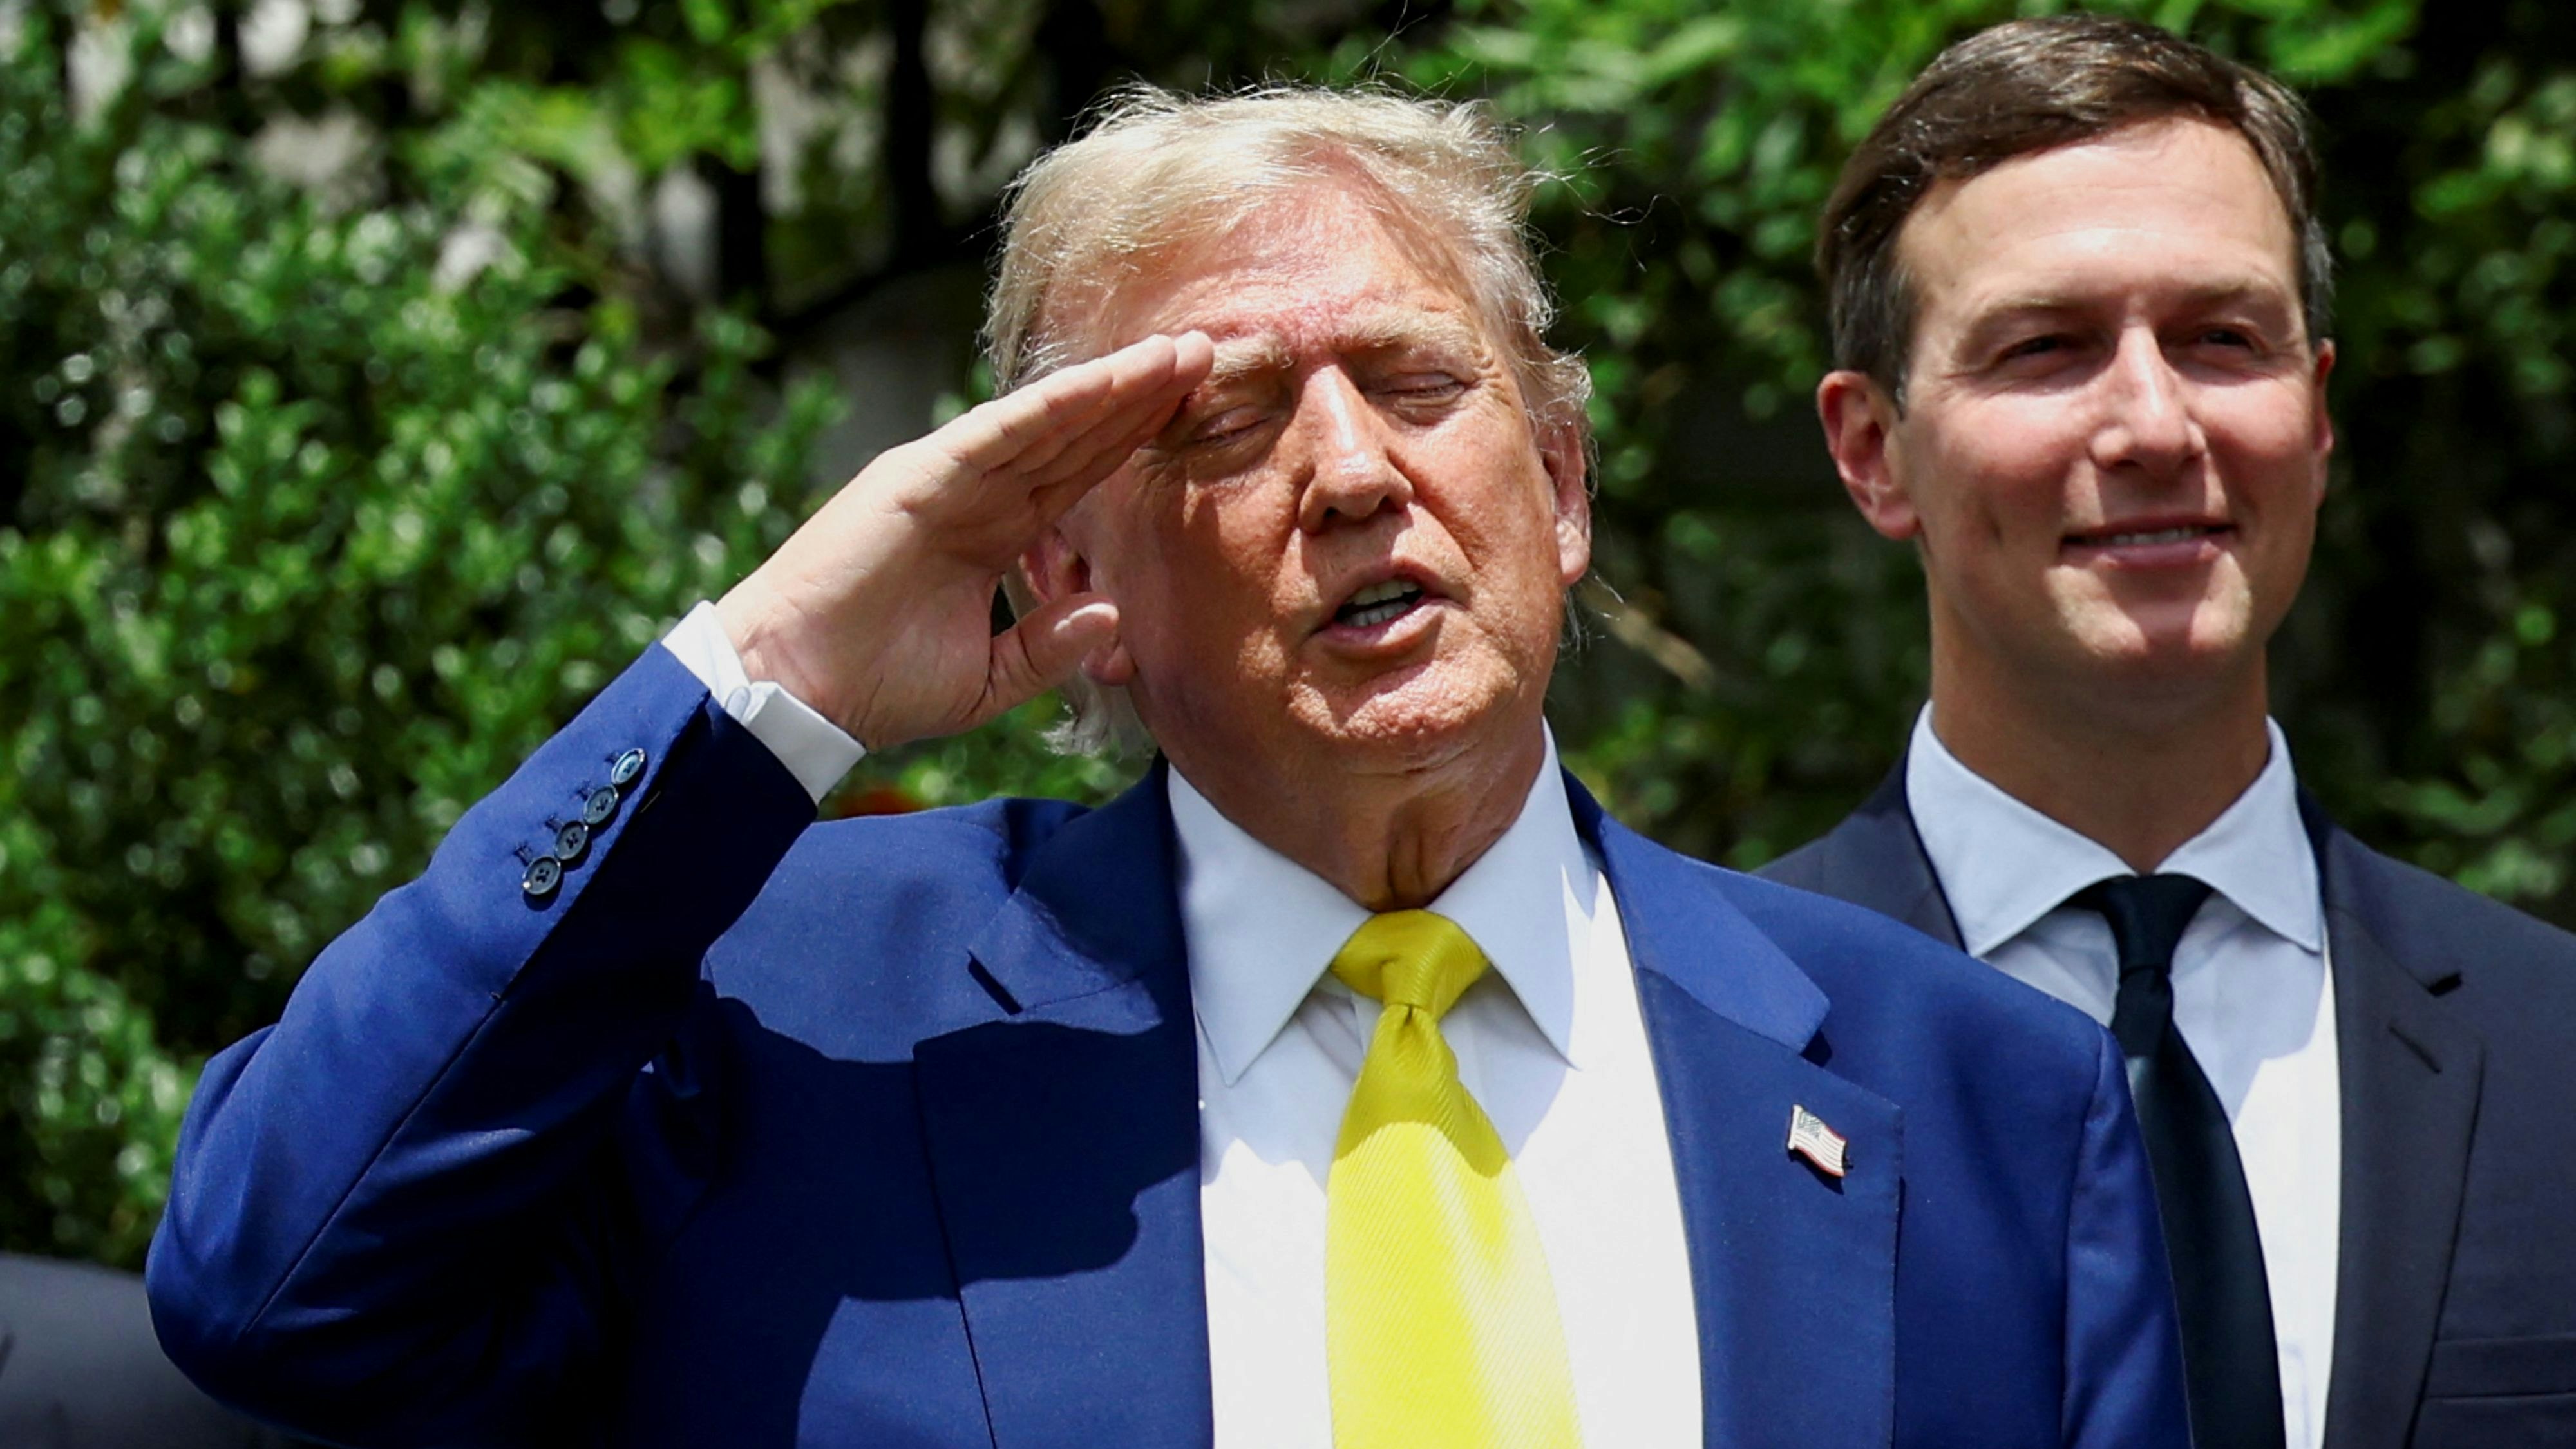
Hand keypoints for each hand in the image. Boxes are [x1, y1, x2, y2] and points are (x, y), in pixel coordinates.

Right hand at [715, 332, 1212, 749]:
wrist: (795, 691)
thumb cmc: (876, 684)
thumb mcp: (988, 678)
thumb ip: (1048, 647)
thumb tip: (1111, 612)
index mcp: (994, 531)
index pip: (1079, 473)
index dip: (1134, 439)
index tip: (1194, 410)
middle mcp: (976, 493)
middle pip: (1076, 434)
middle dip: (1140, 396)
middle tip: (1207, 353)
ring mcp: (946, 479)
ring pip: (1047, 422)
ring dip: (1112, 386)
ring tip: (1177, 353)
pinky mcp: (916, 478)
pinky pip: (995, 436)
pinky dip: (1049, 408)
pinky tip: (1102, 384)